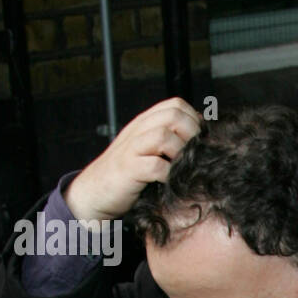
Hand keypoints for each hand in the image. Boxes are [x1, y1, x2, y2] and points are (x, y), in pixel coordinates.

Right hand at [65, 97, 201, 222]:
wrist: (95, 192)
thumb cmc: (129, 173)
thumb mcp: (149, 150)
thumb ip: (169, 138)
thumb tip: (202, 134)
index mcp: (145, 122)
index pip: (176, 105)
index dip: (193, 120)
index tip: (198, 141)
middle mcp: (138, 130)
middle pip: (173, 115)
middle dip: (191, 134)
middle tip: (193, 154)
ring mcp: (131, 148)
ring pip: (164, 136)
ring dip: (180, 153)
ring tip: (180, 167)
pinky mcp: (128, 169)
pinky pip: (155, 166)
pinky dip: (168, 174)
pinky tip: (168, 181)